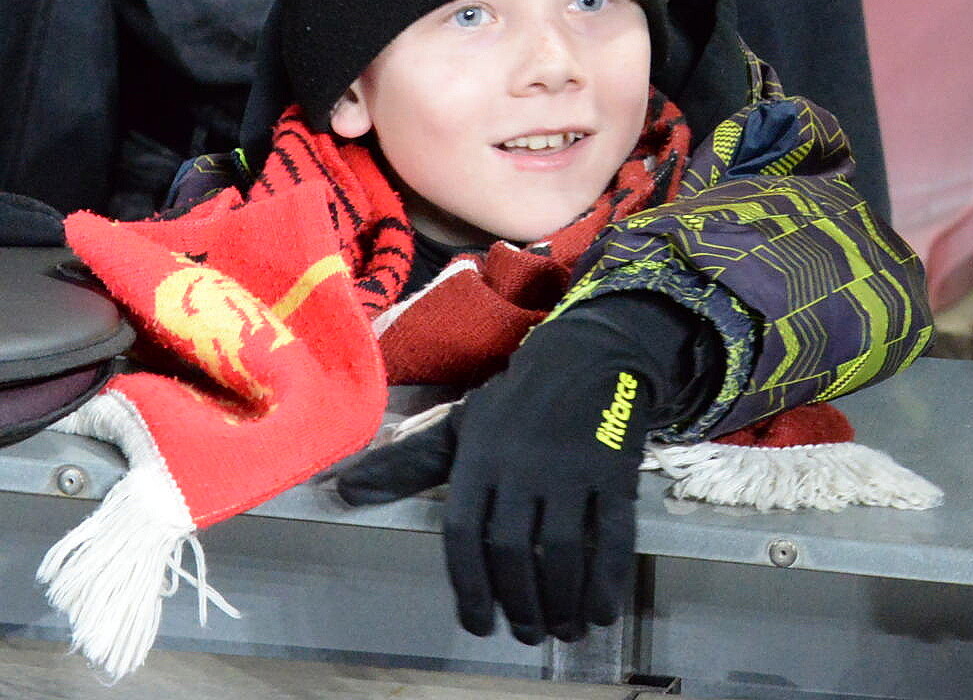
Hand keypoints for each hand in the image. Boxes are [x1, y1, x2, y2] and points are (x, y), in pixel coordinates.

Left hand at [330, 313, 666, 642]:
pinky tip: (601, 608)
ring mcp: (572, 467)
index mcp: (478, 458)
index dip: (469, 588)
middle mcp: (522, 466)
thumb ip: (407, 466)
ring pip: (563, 548)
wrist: (589, 351)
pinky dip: (608, 576)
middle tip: (526, 633)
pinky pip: (613, 531)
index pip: (464, 535)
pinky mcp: (615, 468)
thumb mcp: (461, 426)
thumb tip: (343, 491)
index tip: (481, 625)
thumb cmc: (518, 401)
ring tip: (563, 629)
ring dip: (561, 599)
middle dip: (519, 602)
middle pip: (512, 549)